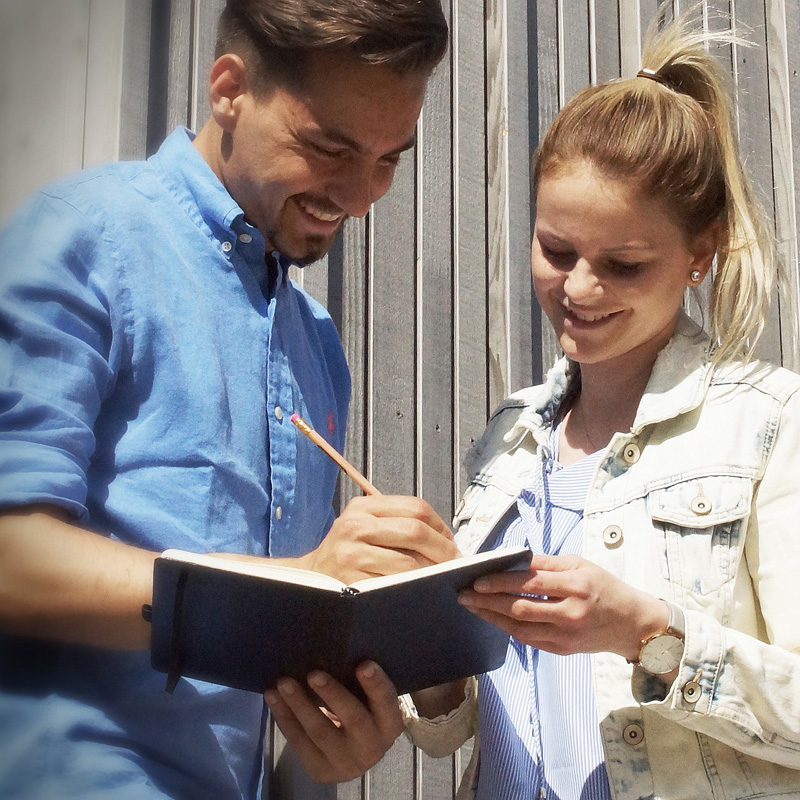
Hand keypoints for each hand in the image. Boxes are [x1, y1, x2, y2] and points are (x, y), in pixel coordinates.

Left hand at [264, 661, 402, 783]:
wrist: (354, 755)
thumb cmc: (363, 711)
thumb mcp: (370, 700)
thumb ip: (361, 682)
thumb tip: (335, 646)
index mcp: (389, 723)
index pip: (386, 702)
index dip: (375, 684)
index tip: (363, 664)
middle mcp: (372, 746)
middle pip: (353, 718)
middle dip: (332, 694)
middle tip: (314, 673)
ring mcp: (345, 762)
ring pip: (320, 731)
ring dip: (299, 704)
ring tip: (283, 682)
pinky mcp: (320, 769)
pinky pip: (298, 741)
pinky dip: (284, 716)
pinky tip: (272, 696)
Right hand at [300, 495, 458, 583]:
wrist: (311, 582)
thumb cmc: (347, 553)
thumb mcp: (364, 526)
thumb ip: (397, 524)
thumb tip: (445, 539)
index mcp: (363, 507)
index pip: (415, 508)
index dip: (441, 526)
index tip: (452, 543)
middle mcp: (355, 525)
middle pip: (415, 531)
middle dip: (443, 550)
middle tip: (455, 564)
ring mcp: (351, 554)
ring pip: (408, 562)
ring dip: (432, 573)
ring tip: (441, 579)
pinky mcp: (351, 581)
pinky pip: (394, 585)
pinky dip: (413, 589)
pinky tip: (421, 591)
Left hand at [458, 554, 666, 659]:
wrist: (633, 624)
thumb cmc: (605, 587)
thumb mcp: (580, 565)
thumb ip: (546, 564)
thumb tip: (513, 558)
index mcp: (577, 585)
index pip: (530, 583)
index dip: (501, 581)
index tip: (478, 580)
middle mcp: (571, 612)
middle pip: (521, 607)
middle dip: (488, 601)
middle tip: (464, 594)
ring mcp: (567, 634)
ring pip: (521, 628)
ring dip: (493, 617)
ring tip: (472, 606)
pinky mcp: (563, 649)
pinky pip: (529, 640)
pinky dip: (509, 628)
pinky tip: (493, 618)